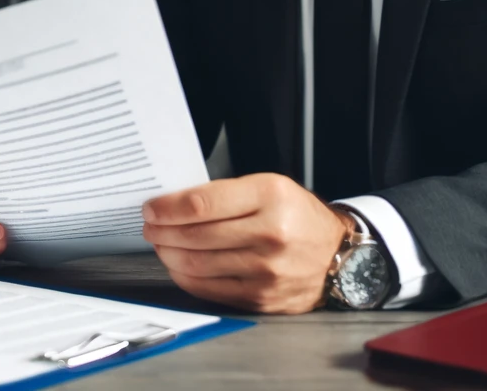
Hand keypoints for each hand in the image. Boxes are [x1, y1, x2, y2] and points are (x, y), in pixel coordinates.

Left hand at [142, 173, 351, 313]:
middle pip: (196, 236)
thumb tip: (175, 204)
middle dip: (162, 231)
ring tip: (159, 244)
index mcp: (269, 196)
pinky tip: (178, 266)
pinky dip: (186, 278)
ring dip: (169, 254)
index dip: (168, 207)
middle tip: (148, 226)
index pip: (202, 204)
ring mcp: (267, 271)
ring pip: (198, 265)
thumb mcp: (268, 186)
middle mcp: (269, 234)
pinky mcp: (263, 299)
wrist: (338, 253)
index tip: (151, 208)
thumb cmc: (296, 214)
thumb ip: (225, 193)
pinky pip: (211, 290)